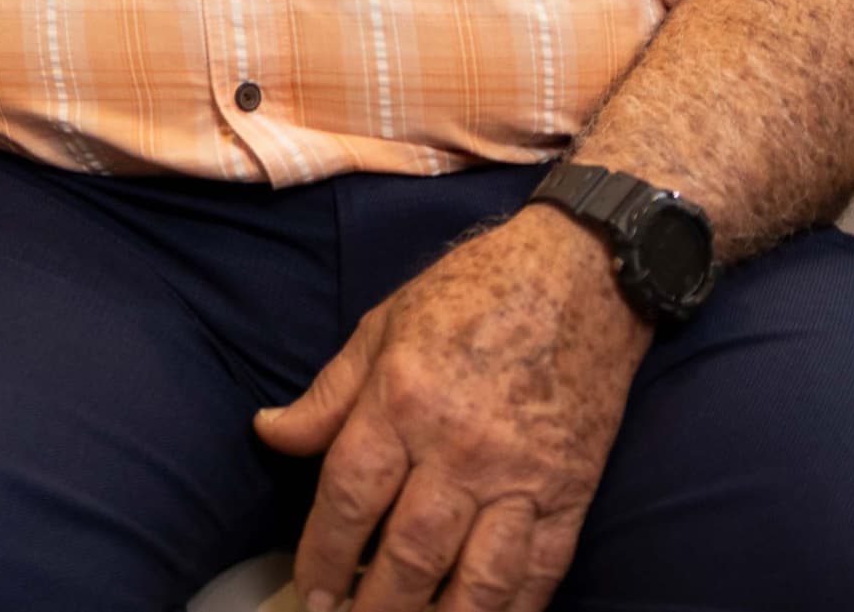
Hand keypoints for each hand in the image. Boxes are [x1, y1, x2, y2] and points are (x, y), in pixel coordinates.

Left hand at [254, 208, 649, 611]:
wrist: (583, 276)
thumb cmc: (474, 292)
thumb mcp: (383, 325)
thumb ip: (328, 394)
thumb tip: (270, 434)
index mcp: (404, 400)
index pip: (350, 496)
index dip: (324, 553)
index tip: (310, 592)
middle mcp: (461, 449)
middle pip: (410, 552)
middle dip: (376, 605)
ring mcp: (522, 478)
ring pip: (478, 579)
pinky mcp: (571, 493)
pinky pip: (540, 572)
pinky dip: (513, 611)